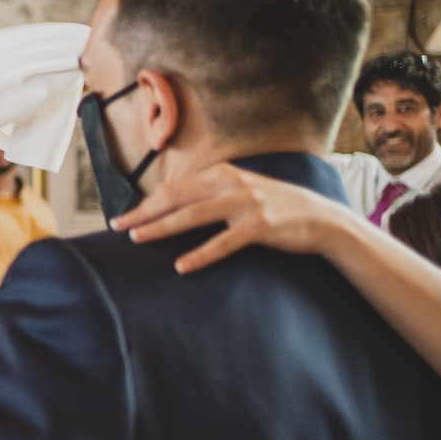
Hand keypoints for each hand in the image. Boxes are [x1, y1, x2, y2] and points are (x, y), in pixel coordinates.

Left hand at [112, 163, 356, 273]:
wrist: (321, 219)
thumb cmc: (273, 207)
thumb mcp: (239, 191)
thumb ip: (208, 194)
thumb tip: (168, 206)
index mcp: (222, 173)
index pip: (174, 188)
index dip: (146, 202)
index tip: (123, 217)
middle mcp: (232, 183)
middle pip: (177, 198)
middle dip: (144, 213)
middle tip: (118, 228)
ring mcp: (247, 203)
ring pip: (194, 215)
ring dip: (163, 227)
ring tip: (138, 239)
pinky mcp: (261, 226)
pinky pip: (224, 242)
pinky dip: (201, 254)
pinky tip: (181, 266)